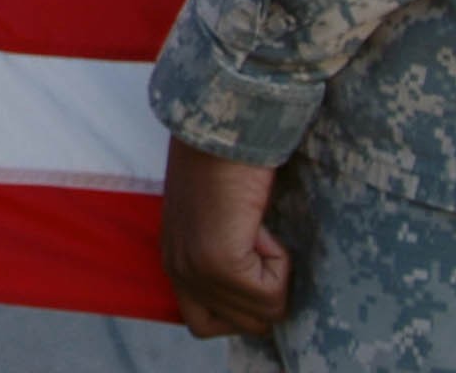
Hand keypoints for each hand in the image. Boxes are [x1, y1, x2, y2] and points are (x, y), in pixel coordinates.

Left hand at [160, 137, 292, 338]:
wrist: (227, 128)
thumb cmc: (229, 166)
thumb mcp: (217, 222)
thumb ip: (223, 260)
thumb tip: (262, 303)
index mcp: (174, 261)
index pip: (204, 324)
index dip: (243, 303)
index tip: (248, 258)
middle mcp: (177, 270)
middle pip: (243, 326)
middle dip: (265, 291)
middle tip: (253, 241)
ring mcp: (194, 268)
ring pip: (263, 314)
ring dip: (274, 274)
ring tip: (254, 230)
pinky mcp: (218, 261)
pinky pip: (270, 295)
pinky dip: (280, 263)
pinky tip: (260, 226)